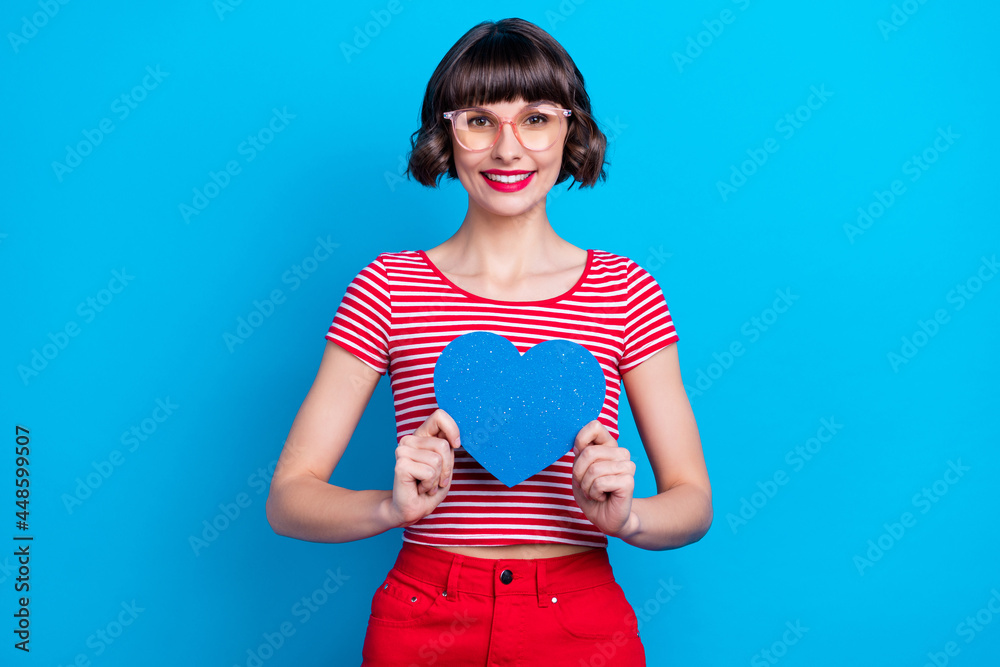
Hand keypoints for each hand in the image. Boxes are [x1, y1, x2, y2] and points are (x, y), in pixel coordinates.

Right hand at [388, 409, 461, 527]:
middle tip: (436, 479)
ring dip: (437, 478)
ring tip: (427, 483)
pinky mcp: (400, 464)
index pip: (440, 415)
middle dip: (447, 468)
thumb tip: (456, 438)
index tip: (456, 445)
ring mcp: (403, 450)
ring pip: (437, 459)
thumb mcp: (445, 465)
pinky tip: (419, 488)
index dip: (453, 429)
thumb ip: (448, 448)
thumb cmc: (430, 487)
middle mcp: (410, 439)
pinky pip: (429, 472)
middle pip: (443, 444)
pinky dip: (429, 484)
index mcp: (422, 435)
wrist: (412, 508)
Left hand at [571, 419, 636, 537]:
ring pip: (594, 469)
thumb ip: (581, 451)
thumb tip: (582, 440)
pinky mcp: (628, 481)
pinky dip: (594, 493)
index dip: (580, 442)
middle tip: (585, 484)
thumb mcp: (579, 470)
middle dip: (579, 473)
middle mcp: (620, 453)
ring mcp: (627, 466)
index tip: (579, 459)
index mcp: (608, 445)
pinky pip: (601, 482)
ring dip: (586, 486)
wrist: (605, 518)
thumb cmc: (591, 493)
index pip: (594, 426)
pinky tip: (602, 497)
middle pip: (589, 452)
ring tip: (593, 492)